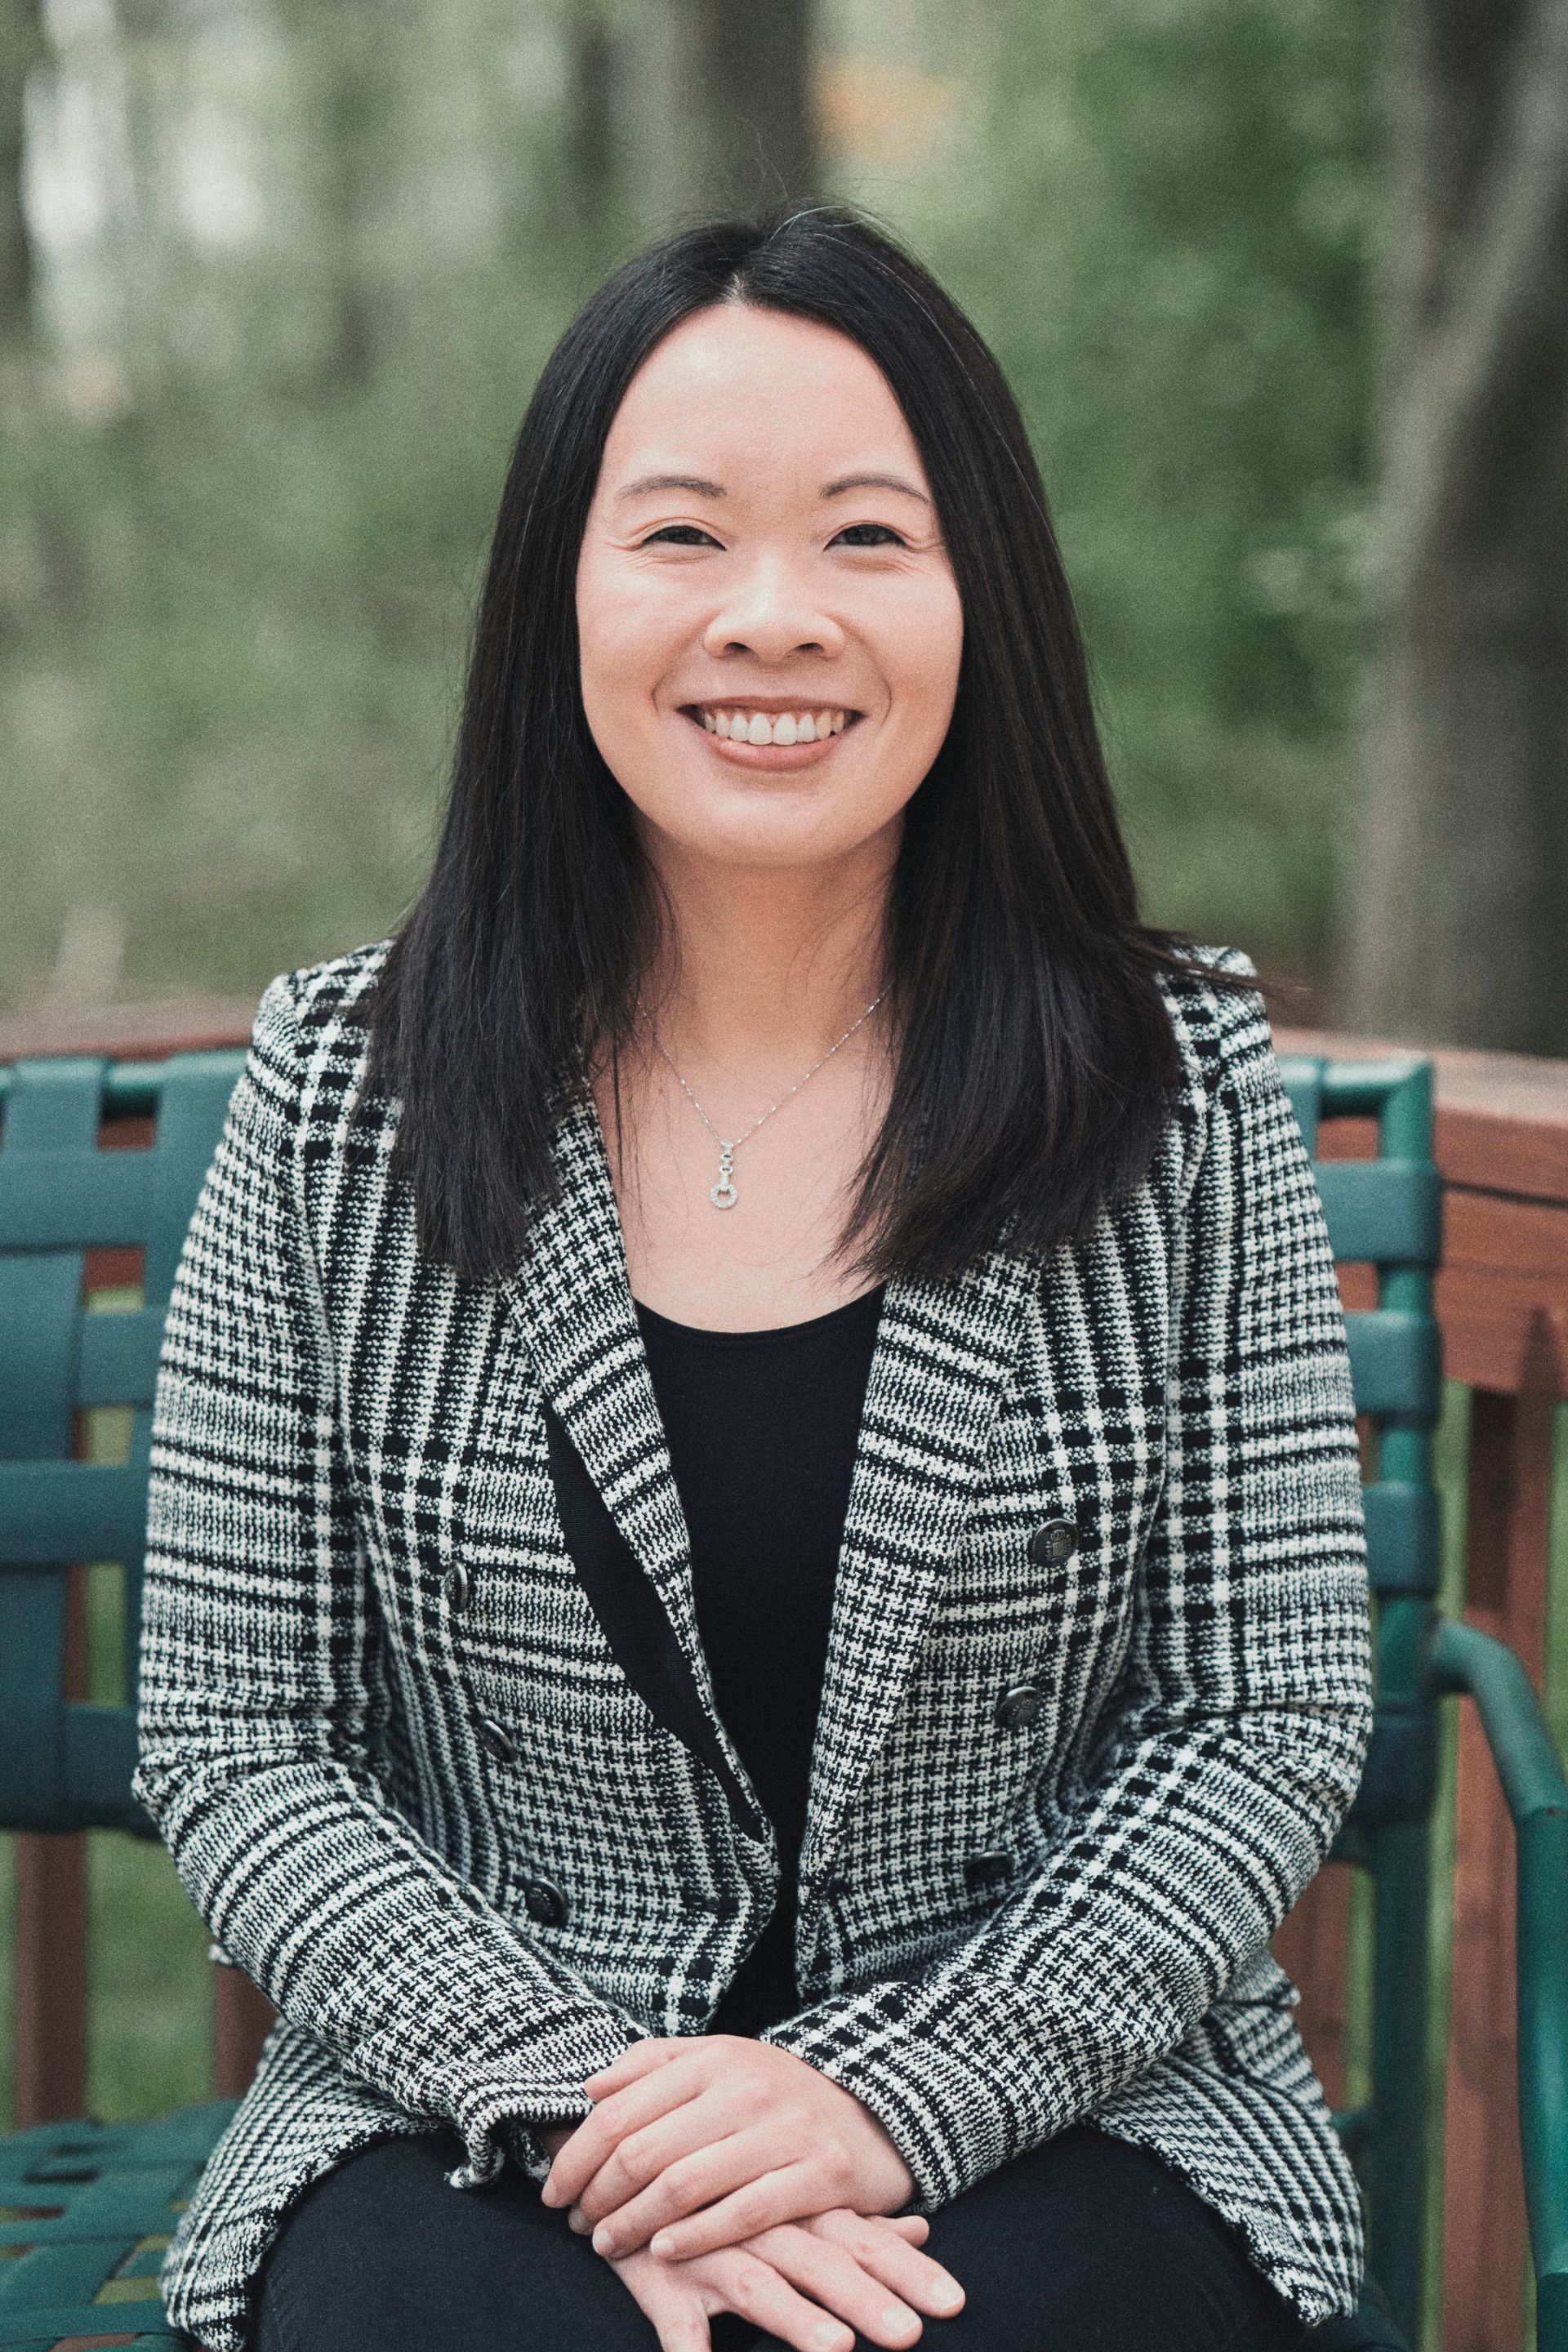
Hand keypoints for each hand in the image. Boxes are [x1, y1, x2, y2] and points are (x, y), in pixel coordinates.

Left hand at [540, 2035, 916, 2261]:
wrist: (874, 2111)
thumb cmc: (778, 2094)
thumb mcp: (720, 2062)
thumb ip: (654, 2066)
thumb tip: (591, 2088)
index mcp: (713, 2059)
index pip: (621, 2110)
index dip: (577, 2155)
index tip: (554, 2190)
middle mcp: (746, 2088)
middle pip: (645, 2150)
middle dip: (599, 2195)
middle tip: (579, 2224)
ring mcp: (785, 2131)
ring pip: (686, 2183)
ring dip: (634, 2223)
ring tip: (608, 2244)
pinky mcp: (821, 2174)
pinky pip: (746, 2213)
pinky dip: (697, 2236)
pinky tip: (664, 2251)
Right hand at [606, 2207, 963, 2351]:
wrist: (631, 2156)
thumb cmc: (724, 2194)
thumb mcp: (792, 2201)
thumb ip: (854, 2222)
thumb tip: (921, 2229)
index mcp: (799, 2213)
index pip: (864, 2241)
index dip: (909, 2271)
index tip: (955, 2302)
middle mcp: (764, 2230)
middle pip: (823, 2264)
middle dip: (868, 2301)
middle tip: (910, 2337)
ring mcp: (713, 2253)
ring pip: (759, 2286)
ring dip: (797, 2319)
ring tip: (835, 2349)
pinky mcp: (662, 2280)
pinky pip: (677, 2323)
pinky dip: (690, 2351)